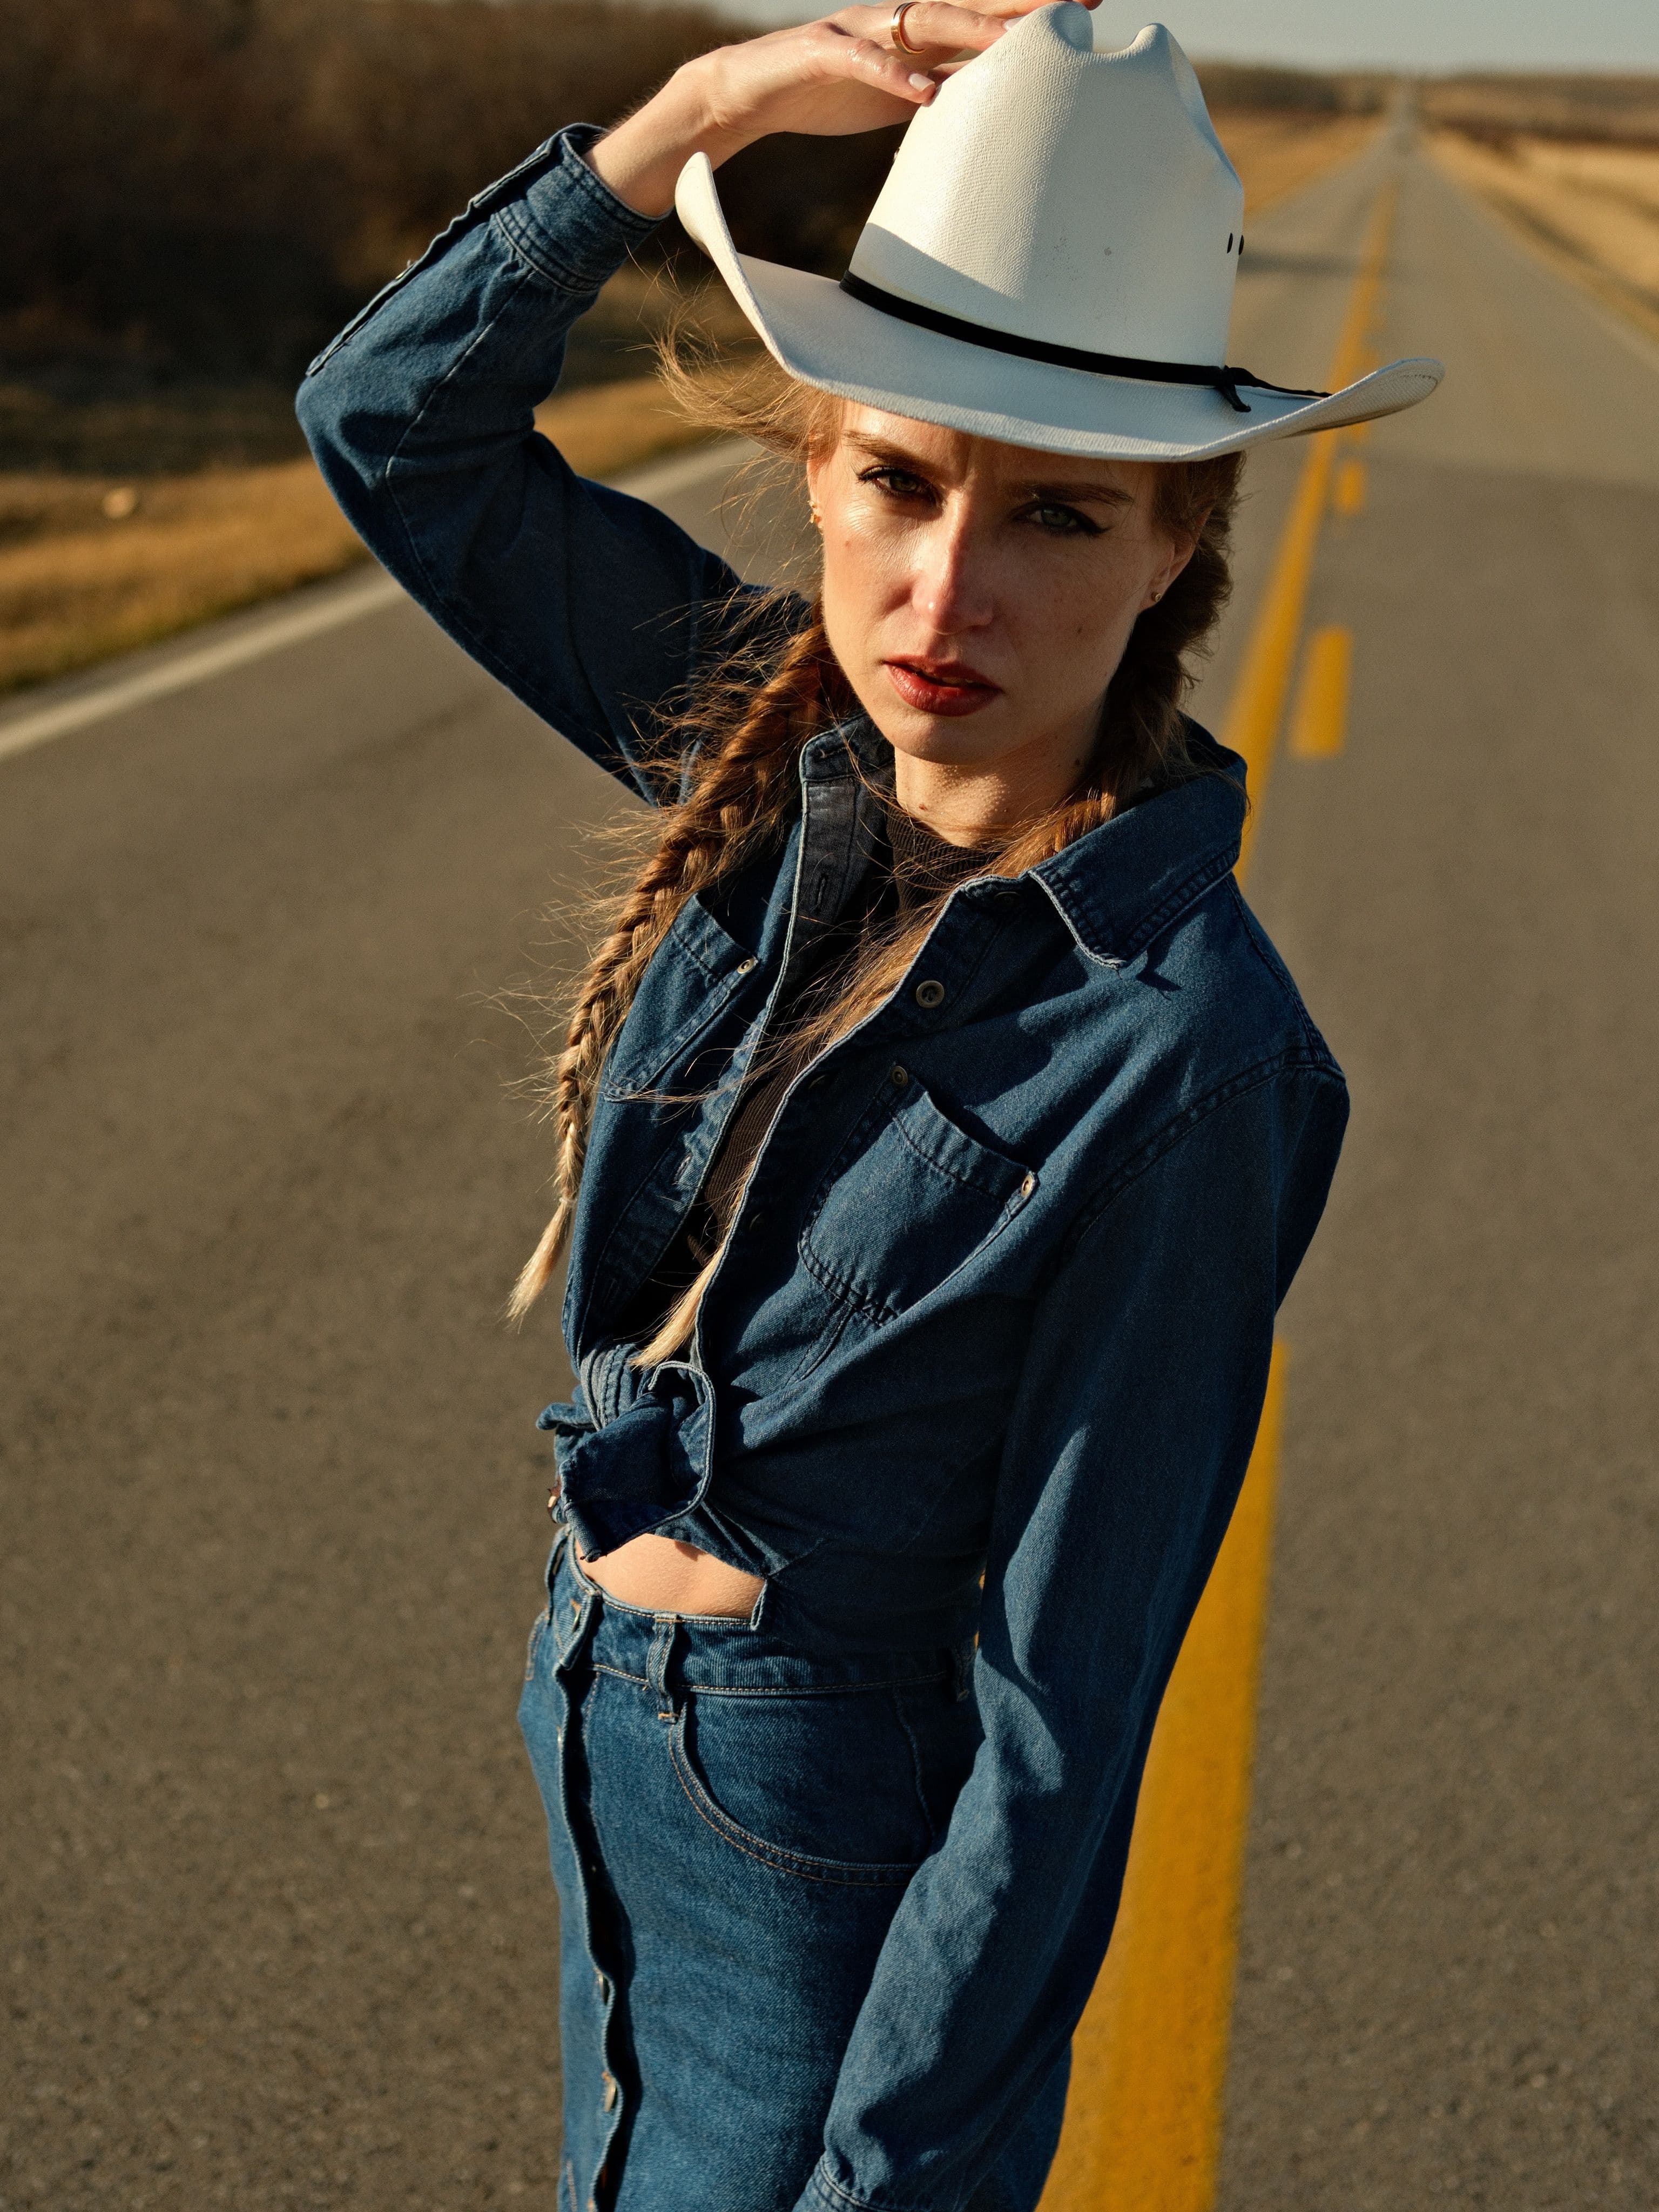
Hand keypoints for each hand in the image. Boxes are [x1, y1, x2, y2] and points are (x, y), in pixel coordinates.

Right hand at [588, 0, 1098, 217]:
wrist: (748, 92)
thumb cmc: (826, 94)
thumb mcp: (898, 95)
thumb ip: (943, 88)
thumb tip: (993, 101)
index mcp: (913, 31)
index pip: (982, 12)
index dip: (1030, 6)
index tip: (1086, 4)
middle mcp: (893, 20)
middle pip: (966, 3)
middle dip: (1019, 0)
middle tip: (1074, 0)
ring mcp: (858, 32)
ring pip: (923, 20)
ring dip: (972, 28)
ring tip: (1017, 40)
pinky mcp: (822, 54)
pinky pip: (863, 63)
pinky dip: (896, 77)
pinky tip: (928, 94)